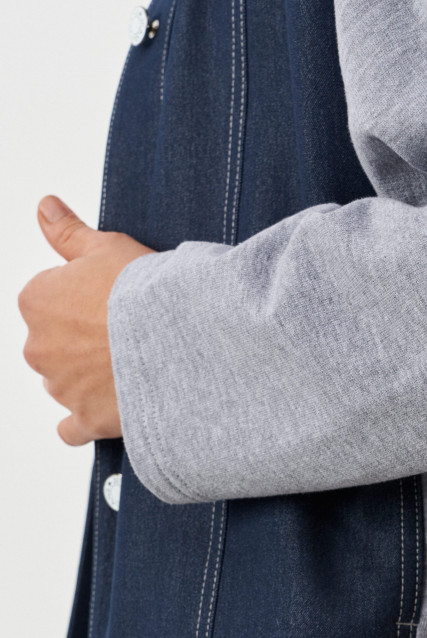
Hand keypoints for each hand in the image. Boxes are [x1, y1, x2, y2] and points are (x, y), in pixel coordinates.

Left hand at [19, 195, 154, 445]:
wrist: (179, 339)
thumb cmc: (145, 292)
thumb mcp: (107, 247)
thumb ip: (68, 233)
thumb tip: (45, 208)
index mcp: (36, 301)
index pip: (48, 300)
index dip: (82, 299)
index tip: (110, 301)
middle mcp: (38, 347)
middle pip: (53, 344)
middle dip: (80, 342)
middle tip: (123, 333)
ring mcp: (62, 387)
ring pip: (64, 383)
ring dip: (87, 378)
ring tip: (130, 367)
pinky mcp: (86, 420)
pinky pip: (72, 429)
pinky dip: (85, 422)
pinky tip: (106, 410)